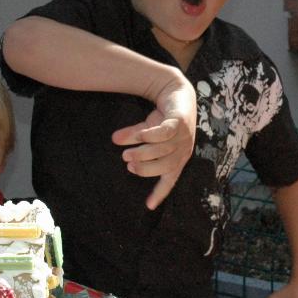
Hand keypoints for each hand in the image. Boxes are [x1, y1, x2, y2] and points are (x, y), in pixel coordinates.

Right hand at [112, 73, 197, 209]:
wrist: (175, 91)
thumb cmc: (163, 116)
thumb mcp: (147, 131)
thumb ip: (133, 138)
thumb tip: (114, 140)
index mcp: (177, 158)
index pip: (170, 179)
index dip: (159, 193)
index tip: (148, 206)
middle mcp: (182, 150)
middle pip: (165, 167)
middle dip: (145, 169)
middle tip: (127, 163)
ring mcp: (183, 136)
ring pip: (162, 151)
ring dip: (142, 153)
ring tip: (125, 153)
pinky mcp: (179, 122)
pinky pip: (164, 133)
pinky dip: (150, 136)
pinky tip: (140, 135)